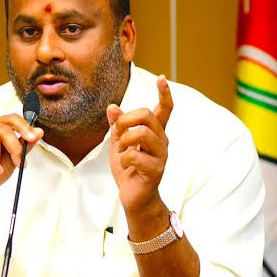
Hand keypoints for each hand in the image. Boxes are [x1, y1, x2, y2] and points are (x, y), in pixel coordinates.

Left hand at [107, 75, 172, 211]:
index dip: (164, 93)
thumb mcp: (118, 144)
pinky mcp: (156, 169)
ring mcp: (161, 155)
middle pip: (146, 115)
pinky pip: (135, 155)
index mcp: (154, 133)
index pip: (164, 109)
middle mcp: (161, 141)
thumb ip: (117, 127)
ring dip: (124, 140)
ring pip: (142, 133)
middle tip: (118, 132)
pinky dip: (123, 159)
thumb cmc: (128, 170)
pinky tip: (124, 165)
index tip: (161, 78)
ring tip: (122, 151)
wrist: (133, 197)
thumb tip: (112, 106)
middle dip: (126, 120)